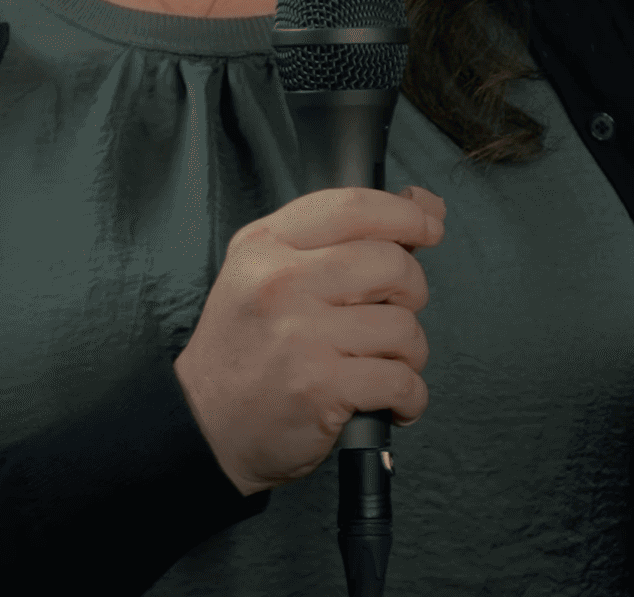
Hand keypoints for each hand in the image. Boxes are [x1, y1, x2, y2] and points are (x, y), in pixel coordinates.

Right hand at [174, 185, 446, 496]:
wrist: (204, 427)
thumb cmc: (244, 350)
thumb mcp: (264, 273)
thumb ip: (333, 238)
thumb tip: (421, 205)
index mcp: (265, 246)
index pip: (353, 207)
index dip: (405, 213)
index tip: (428, 226)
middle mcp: (281, 283)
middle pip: (391, 263)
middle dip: (412, 291)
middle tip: (392, 315)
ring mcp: (301, 335)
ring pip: (403, 327)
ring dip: (409, 353)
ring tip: (382, 365)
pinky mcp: (321, 387)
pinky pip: (402, 381)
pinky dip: (410, 396)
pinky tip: (390, 401)